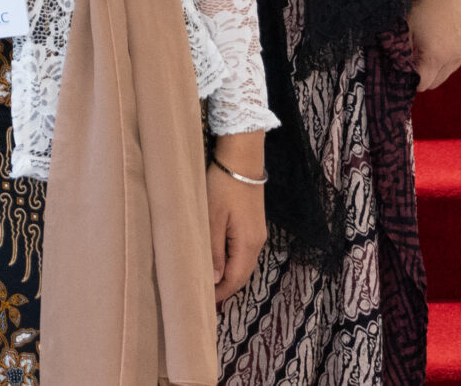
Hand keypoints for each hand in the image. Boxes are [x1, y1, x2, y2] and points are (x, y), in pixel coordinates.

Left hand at [206, 135, 267, 301]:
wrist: (241, 159)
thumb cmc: (222, 186)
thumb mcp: (212, 218)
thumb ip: (214, 250)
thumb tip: (215, 279)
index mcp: (248, 244)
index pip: (235, 279)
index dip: (221, 294)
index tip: (204, 302)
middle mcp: (257, 242)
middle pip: (242, 274)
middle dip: (225, 287)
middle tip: (204, 296)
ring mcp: (257, 233)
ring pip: (242, 263)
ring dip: (228, 275)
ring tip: (208, 281)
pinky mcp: (253, 224)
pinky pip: (242, 251)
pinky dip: (231, 261)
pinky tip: (218, 260)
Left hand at [408, 0, 460, 90]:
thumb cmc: (415, 1)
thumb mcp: (403, 30)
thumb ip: (403, 55)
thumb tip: (400, 71)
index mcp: (436, 55)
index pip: (423, 84)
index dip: (410, 80)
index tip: (400, 72)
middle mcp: (456, 54)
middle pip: (437, 80)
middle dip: (423, 74)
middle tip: (410, 60)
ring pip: (450, 69)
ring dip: (437, 64)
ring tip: (424, 45)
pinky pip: (460, 54)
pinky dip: (449, 51)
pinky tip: (439, 35)